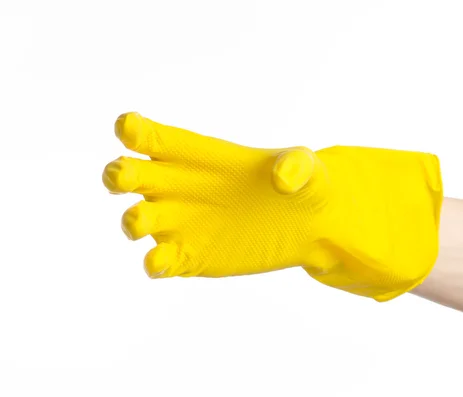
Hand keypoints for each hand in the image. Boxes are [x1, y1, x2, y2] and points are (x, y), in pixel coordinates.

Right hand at [102, 112, 442, 300]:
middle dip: (119, 174)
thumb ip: (296, 165)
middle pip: (128, 175)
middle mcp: (179, 187)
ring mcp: (180, 224)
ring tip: (143, 221)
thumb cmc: (305, 185)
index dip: (133, 130)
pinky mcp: (189, 257)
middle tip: (124, 176)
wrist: (310, 226)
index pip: (153, 137)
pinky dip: (154, 263)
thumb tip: (281, 178)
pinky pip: (158, 262)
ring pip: (135, 220)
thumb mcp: (307, 169)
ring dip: (133, 221)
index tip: (129, 127)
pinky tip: (164, 262)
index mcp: (197, 155)